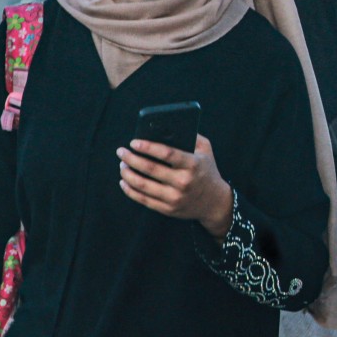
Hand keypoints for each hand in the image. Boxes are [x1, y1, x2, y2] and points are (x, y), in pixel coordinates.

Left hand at [118, 134, 233, 238]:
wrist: (215, 202)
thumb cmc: (207, 171)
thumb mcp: (206, 150)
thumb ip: (191, 136)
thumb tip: (167, 127)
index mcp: (193, 165)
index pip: (167, 153)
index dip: (148, 147)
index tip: (134, 142)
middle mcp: (183, 182)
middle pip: (151, 169)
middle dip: (131, 159)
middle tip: (121, 151)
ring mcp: (175, 198)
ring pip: (143, 185)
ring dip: (128, 174)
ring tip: (122, 165)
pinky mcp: (168, 209)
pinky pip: (144, 200)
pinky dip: (130, 190)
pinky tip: (124, 182)